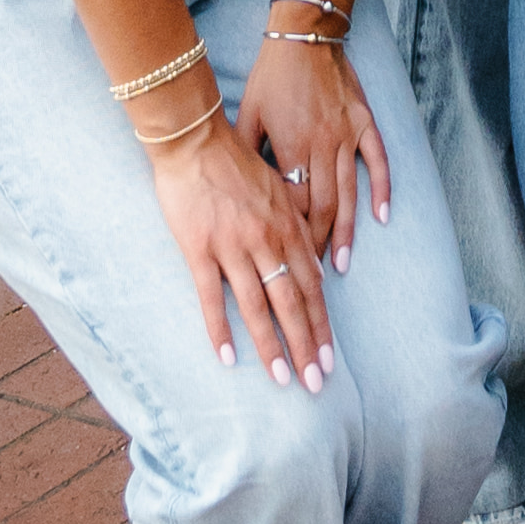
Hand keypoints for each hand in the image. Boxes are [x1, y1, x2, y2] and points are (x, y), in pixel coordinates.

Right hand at [148, 100, 340, 382]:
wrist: (196, 140)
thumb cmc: (236, 162)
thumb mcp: (279, 188)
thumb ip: (296, 224)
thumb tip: (314, 263)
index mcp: (288, 226)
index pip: (312, 285)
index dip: (321, 323)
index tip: (328, 357)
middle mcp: (267, 240)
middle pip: (292, 303)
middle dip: (305, 345)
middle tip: (316, 383)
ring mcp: (234, 246)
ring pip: (258, 306)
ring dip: (272, 346)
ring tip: (282, 378)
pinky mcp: (200, 249)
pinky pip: (212, 297)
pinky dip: (219, 329)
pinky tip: (227, 357)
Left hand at [246, 25, 391, 270]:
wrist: (305, 35)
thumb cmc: (271, 76)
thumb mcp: (249, 115)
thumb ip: (248, 155)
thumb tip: (241, 195)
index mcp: (291, 146)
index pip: (292, 204)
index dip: (288, 236)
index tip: (282, 263)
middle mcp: (322, 145)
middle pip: (321, 208)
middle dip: (316, 247)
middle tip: (313, 279)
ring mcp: (346, 135)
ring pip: (348, 193)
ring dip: (345, 231)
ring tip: (341, 264)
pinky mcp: (363, 122)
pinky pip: (377, 160)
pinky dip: (381, 189)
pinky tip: (381, 216)